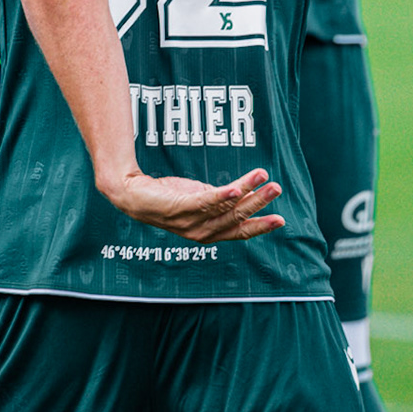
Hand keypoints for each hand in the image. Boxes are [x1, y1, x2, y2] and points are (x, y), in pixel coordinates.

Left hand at [98, 167, 285, 243]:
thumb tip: (243, 193)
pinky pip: (205, 202)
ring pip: (225, 208)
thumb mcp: (198, 198)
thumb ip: (219, 201)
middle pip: (237, 218)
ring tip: (265, 179)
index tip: (280, 220)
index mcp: (208, 233)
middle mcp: (200, 232)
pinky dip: (222, 196)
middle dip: (259, 203)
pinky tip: (235, 188)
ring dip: (248, 192)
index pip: (239, 232)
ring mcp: (190, 221)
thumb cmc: (167, 196)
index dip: (260, 227)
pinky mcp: (179, 206)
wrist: (132, 194)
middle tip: (277, 189)